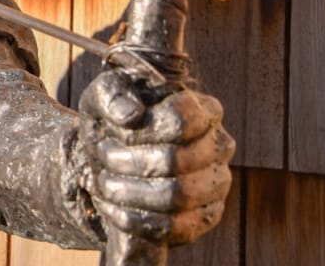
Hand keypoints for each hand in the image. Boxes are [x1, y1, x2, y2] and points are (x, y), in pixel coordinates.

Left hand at [80, 69, 234, 245]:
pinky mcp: (206, 217)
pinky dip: (133, 219)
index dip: (143, 130)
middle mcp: (219, 146)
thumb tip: (132, 116)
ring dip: (128, 191)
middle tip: (104, 157)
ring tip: (104, 182)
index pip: (181, 120)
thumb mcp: (104, 96)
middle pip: (174, 160)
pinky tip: (112, 207)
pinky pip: (173, 228)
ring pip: (175, 196)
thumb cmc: (115, 121)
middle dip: (128, 162)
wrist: (112, 159)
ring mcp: (217, 184)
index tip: (116, 131)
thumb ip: (114, 96)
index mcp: (204, 109)